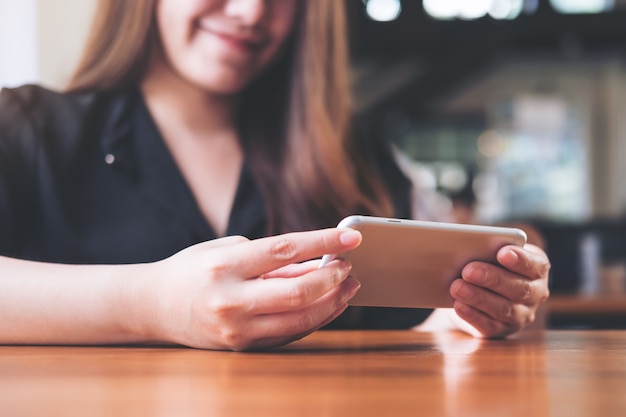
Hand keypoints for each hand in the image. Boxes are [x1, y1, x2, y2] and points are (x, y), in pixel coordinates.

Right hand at [144, 228, 361, 350]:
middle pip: (298, 292)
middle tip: (348, 266)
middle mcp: (231, 300)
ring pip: (300, 319)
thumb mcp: (227, 251)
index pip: (286, 250)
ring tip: (349, 286)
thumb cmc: (193, 270)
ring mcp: (237, 329)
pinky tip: (329, 304)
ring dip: (332, 302)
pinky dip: (315, 318)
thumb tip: (316, 263)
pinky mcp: (242, 346)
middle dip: (333, 278)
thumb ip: (271, 259)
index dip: (324, 243)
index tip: (352, 237)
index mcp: (225, 266)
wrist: (155, 306)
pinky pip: (290, 334)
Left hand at [449, 244, 550, 337]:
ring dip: (478, 297)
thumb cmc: (490, 263)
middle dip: (492, 279)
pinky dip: (472, 315)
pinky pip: (488, 326)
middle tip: (468, 271)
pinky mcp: (501, 330)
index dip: (520, 260)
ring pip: (503, 309)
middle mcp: (535, 294)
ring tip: (457, 287)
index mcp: (537, 269)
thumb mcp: (493, 253)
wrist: (481, 290)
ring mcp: (520, 315)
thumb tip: (467, 247)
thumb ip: (488, 249)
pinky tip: (458, 305)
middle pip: (518, 289)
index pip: (535, 265)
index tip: (502, 253)